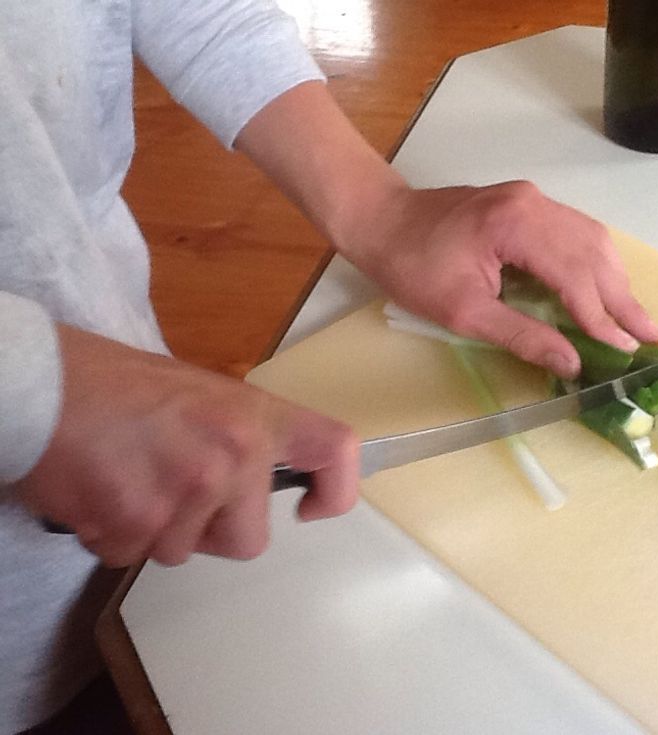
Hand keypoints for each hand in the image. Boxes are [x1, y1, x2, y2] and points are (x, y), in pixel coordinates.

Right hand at [14, 326, 358, 567]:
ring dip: (155, 530)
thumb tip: (258, 476)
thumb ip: (240, 434)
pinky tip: (98, 489)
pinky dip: (112, 535)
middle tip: (174, 490)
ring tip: (127, 476)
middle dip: (212, 530)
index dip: (339, 490)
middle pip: (249, 540)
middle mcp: (233, 455)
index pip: (336, 450)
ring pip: (183, 552)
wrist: (38, 384)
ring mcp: (186, 492)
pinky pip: (132, 555)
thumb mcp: (200, 392)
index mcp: (254, 417)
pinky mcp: (134, 522)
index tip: (312, 507)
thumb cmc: (113, 382)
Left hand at [232, 83, 657, 378]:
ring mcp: (532, 200)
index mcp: (517, 226)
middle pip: (595, 253)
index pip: (576, 276)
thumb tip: (572, 362)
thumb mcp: (463, 311)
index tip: (628, 349)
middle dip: (624, 299)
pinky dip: (596, 264)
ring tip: (637, 318)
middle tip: (654, 336)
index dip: (602, 318)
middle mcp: (534, 204)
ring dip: (616, 280)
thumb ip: (522, 335)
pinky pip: (576, 232)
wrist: (381, 219)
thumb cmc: (412, 268)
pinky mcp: (527, 204)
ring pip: (592, 239)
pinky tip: (606, 288)